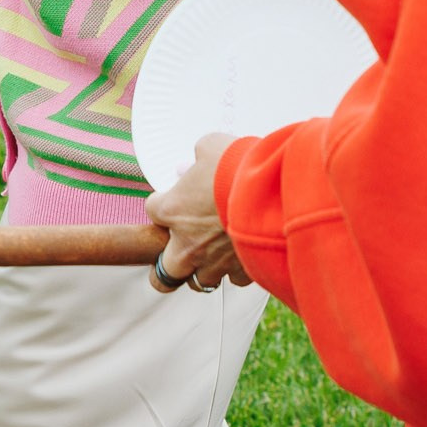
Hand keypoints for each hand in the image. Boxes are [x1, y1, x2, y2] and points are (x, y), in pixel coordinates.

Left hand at [146, 133, 250, 291]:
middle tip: (179, 250)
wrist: (273, 194)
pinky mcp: (243, 270)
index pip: (152, 210)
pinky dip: (238, 271)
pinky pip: (236, 280)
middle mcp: (188, 243)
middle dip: (169, 263)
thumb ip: (199, 155)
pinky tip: (243, 257)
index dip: (163, 202)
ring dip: (205, 269)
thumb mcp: (212, 146)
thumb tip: (194, 163)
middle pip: (164, 271)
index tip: (174, 196)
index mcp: (172, 210)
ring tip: (214, 257)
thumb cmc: (238, 167)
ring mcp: (215, 261)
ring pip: (201, 281)